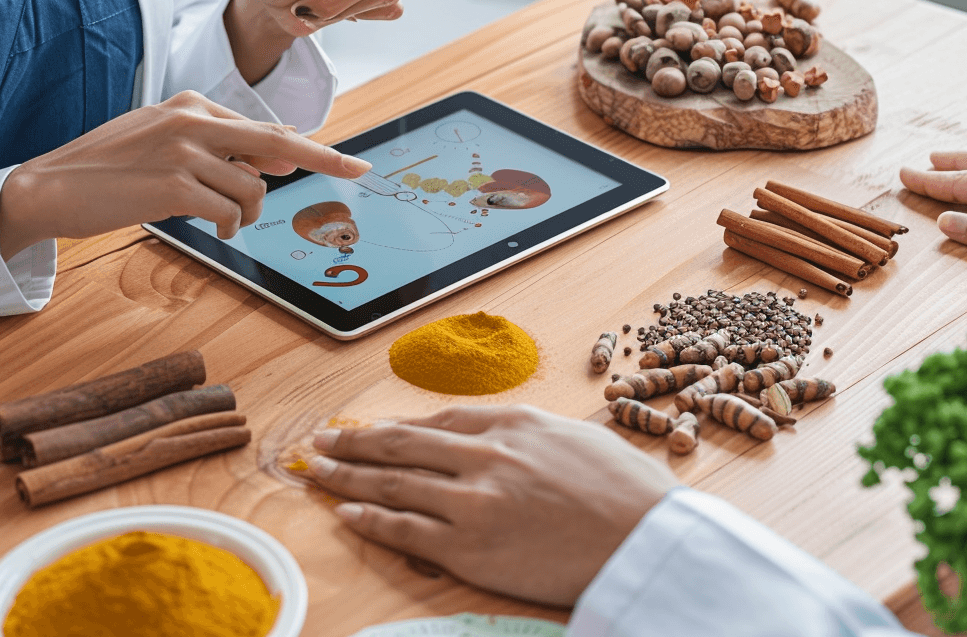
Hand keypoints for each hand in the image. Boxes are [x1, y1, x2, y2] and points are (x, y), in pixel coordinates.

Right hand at [0, 91, 370, 258]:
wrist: (49, 187)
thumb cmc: (109, 167)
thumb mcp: (164, 140)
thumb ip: (218, 143)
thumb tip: (281, 151)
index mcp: (192, 105)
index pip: (263, 127)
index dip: (306, 148)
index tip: (347, 160)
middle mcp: (192, 121)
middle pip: (277, 143)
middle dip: (325, 160)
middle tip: (360, 171)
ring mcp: (183, 152)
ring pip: (252, 188)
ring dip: (247, 214)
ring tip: (224, 222)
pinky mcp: (173, 186)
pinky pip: (227, 211)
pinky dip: (228, 227)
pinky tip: (215, 231)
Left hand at [307, 405, 676, 606]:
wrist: (647, 540)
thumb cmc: (627, 492)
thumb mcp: (577, 438)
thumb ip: (529, 434)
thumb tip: (503, 435)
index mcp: (513, 423)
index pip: (437, 420)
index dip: (397, 424)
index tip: (371, 427)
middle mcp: (485, 454)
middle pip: (402, 444)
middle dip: (356, 442)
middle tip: (323, 441)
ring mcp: (473, 501)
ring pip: (393, 482)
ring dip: (348, 476)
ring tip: (319, 472)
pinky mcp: (469, 547)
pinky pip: (404, 529)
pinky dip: (369, 519)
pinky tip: (346, 512)